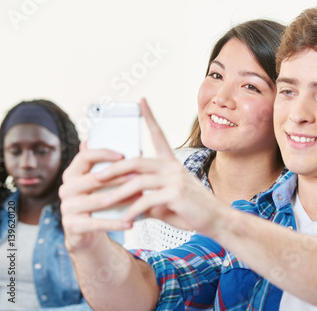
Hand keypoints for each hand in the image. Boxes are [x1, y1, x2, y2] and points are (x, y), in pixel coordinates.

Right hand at [59, 142, 133, 251]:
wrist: (86, 234)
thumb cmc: (97, 201)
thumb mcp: (98, 184)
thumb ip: (103, 165)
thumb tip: (107, 141)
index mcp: (72, 174)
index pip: (84, 157)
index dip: (103, 154)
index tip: (123, 155)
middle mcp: (66, 189)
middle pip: (94, 179)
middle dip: (119, 177)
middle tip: (139, 177)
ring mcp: (67, 208)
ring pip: (99, 201)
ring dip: (123, 199)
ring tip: (141, 198)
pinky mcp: (72, 226)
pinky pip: (97, 223)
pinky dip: (116, 223)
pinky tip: (131, 222)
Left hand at [94, 98, 219, 233]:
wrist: (217, 220)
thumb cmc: (193, 210)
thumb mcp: (167, 202)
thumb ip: (148, 199)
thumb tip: (127, 203)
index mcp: (172, 164)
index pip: (159, 135)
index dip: (150, 116)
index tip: (141, 101)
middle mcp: (173, 167)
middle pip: (136, 161)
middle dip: (113, 169)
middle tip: (95, 177)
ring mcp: (175, 179)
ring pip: (137, 181)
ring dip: (117, 193)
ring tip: (103, 202)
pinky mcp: (176, 194)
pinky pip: (147, 200)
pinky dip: (133, 210)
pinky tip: (126, 219)